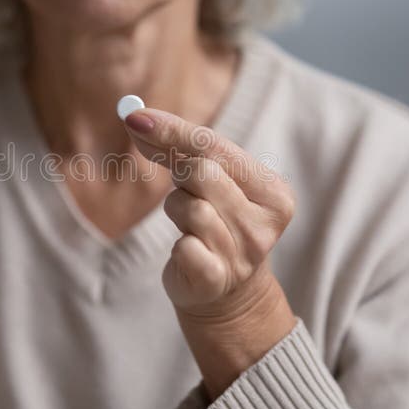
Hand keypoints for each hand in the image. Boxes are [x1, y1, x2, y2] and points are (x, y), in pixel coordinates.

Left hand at [123, 108, 294, 310]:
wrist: (226, 292)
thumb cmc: (216, 220)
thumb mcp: (209, 180)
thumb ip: (179, 147)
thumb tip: (136, 117)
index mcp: (274, 193)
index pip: (217, 147)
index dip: (172, 130)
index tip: (134, 116)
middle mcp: (266, 224)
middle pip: (202, 172)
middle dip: (182, 177)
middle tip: (187, 192)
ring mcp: (244, 254)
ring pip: (190, 208)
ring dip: (177, 211)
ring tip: (191, 227)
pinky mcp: (216, 279)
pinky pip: (183, 246)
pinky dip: (179, 246)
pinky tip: (191, 253)